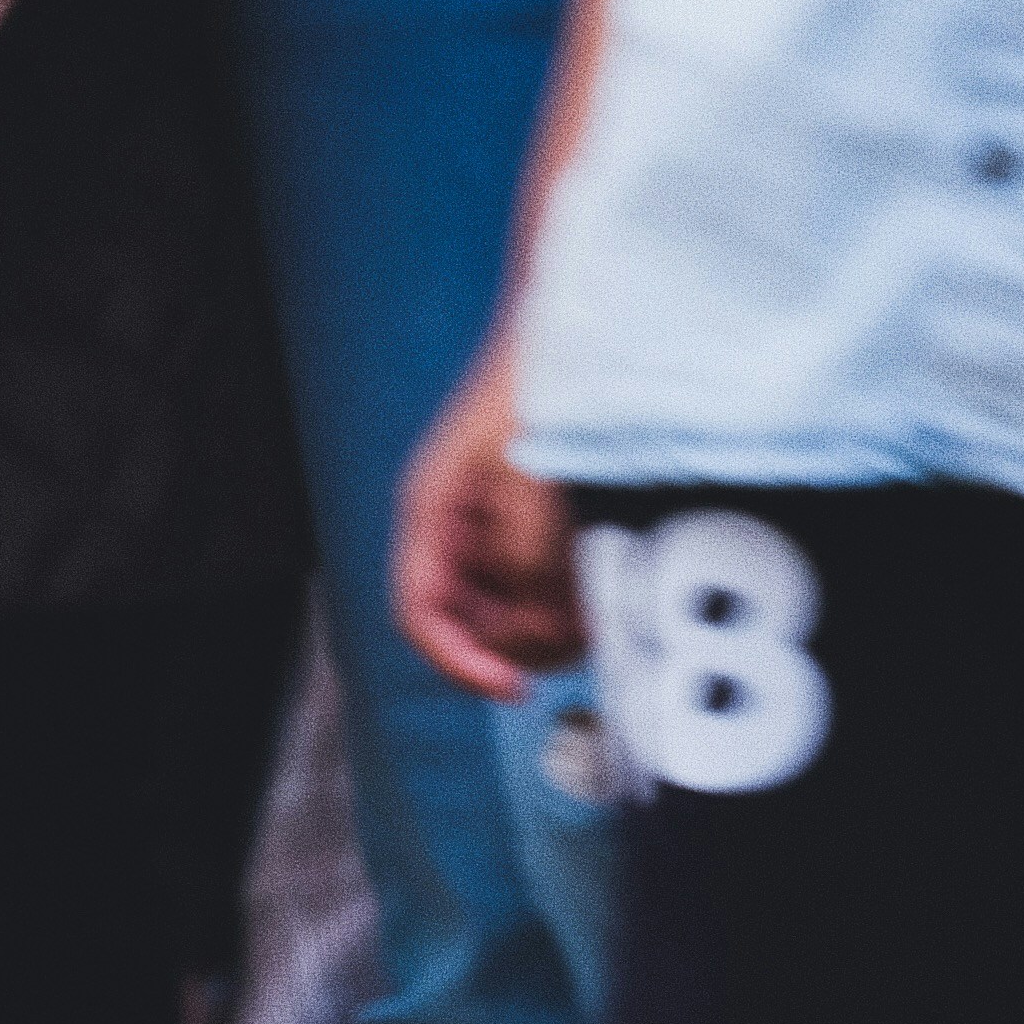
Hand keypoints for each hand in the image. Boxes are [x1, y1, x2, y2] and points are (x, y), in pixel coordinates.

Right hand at [393, 339, 585, 694]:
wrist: (572, 338)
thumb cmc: (535, 394)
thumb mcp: (525, 479)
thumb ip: (523, 557)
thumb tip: (532, 629)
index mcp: (433, 518)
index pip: (421, 616)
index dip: (460, 661)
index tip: (510, 686)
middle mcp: (458, 534)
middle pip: (470, 625)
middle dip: (519, 642)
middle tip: (577, 639)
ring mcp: (494, 533)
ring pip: (510, 613)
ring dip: (550, 625)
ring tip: (596, 609)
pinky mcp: (532, 528)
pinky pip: (540, 585)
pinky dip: (569, 597)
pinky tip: (601, 585)